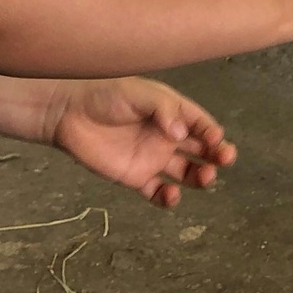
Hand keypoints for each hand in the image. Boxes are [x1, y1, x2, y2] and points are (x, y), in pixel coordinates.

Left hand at [46, 78, 235, 207]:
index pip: (201, 124)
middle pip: (202, 150)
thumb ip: (163, 109)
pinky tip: (171, 196)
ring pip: (187, 173)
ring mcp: (153, 158)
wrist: (69, 113)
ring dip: (201, 177)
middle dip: (218, 155)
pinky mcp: (136, 177)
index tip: (217, 140)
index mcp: (172, 113)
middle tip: (224, 159)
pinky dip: (169, 199)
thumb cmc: (105, 96)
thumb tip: (182, 133)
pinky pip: (158, 192)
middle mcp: (167, 137)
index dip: (213, 132)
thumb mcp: (139, 94)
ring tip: (205, 178)